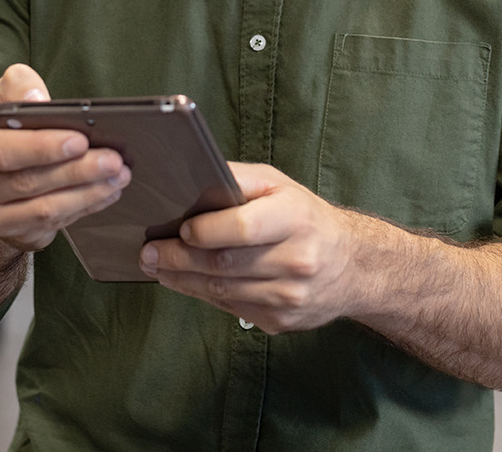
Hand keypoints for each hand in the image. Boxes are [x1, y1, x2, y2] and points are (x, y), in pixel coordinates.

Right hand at [0, 64, 130, 254]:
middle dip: (76, 171)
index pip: (2, 150)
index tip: (80, 140)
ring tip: (117, 176)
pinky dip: (84, 207)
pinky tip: (106, 192)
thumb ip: (17, 88)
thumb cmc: (1, 135)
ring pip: (44, 209)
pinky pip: (52, 224)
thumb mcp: (3, 104)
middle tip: (112, 160)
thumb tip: (35, 97)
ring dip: (87, 193)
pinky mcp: (11, 235)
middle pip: (28, 182)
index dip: (42, 147)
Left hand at [139, 162, 360, 333]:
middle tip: (148, 253)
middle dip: (178, 259)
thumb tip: (192, 180)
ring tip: (157, 267)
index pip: (243, 227)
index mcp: (296, 218)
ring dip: (182, 280)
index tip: (180, 229)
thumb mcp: (280, 185)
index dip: (207, 231)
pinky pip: (231, 308)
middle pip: (225, 264)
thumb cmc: (306, 217)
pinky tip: (185, 282)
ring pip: (222, 291)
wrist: (353, 267)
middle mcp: (297, 260)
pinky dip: (202, 295)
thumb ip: (238, 180)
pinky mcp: (281, 321)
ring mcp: (289, 296)